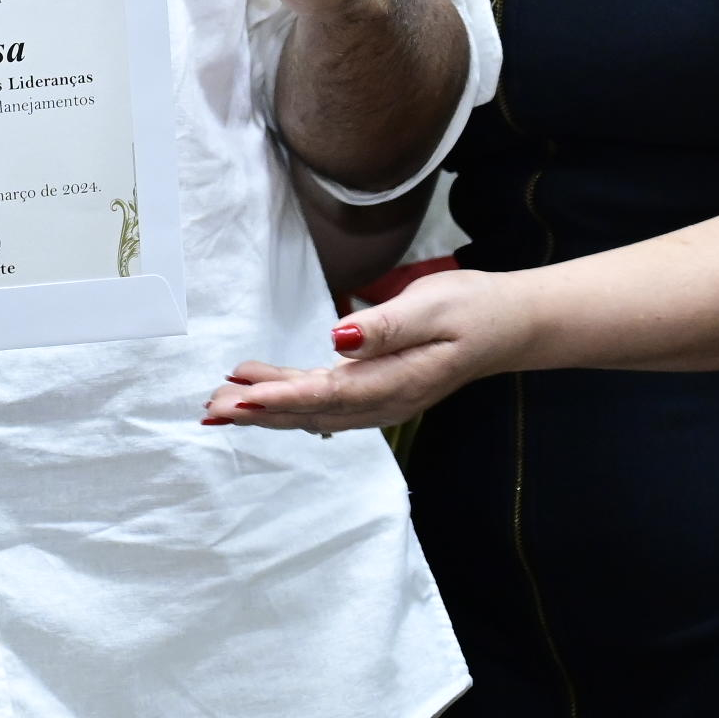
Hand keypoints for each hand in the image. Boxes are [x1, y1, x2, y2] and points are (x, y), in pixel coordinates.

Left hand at [202, 268, 521, 431]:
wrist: (508, 326)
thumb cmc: (473, 309)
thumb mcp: (433, 306)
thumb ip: (386, 326)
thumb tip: (338, 339)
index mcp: (398, 382)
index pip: (328, 395)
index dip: (281, 398)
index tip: (240, 398)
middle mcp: (385, 402)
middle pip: (311, 411)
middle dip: (258, 411)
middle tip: (210, 408)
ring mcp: (382, 402)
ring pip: (313, 411)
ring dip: (266, 408)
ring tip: (219, 401)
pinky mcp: (378, 392)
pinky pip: (325, 403)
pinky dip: (288, 400)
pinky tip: (262, 395)